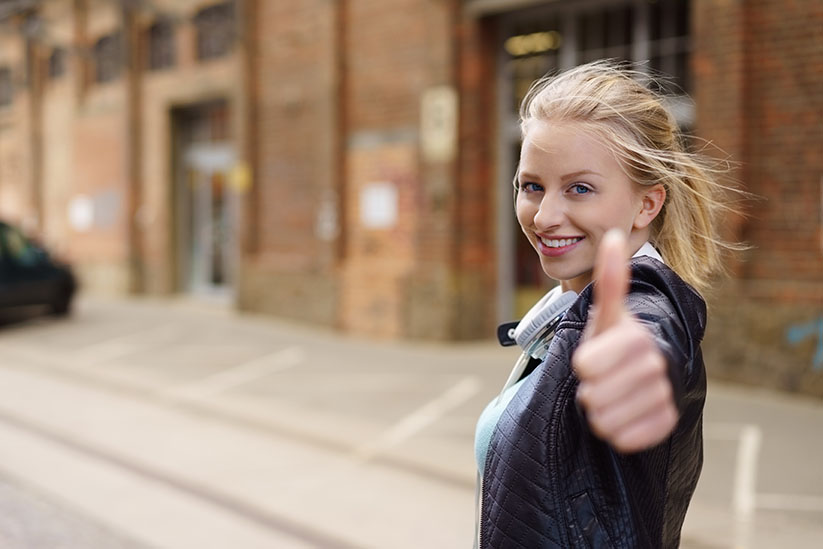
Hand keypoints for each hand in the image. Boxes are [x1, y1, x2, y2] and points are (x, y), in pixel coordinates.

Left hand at [572, 230, 677, 452]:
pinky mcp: (666, 421)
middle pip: (594, 397)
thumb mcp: (607, 314)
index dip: (581, 366)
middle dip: (588, 391)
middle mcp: (657, 365)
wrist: (640, 372)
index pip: (586, 366)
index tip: (590, 358)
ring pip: (606, 421)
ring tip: (609, 395)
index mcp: (637, 337)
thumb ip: (609, 280)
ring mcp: (664, 395)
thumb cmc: (613, 341)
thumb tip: (612, 234)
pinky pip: (626, 439)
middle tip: (600, 380)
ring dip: (599, 412)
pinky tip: (623, 414)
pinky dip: (616, 432)